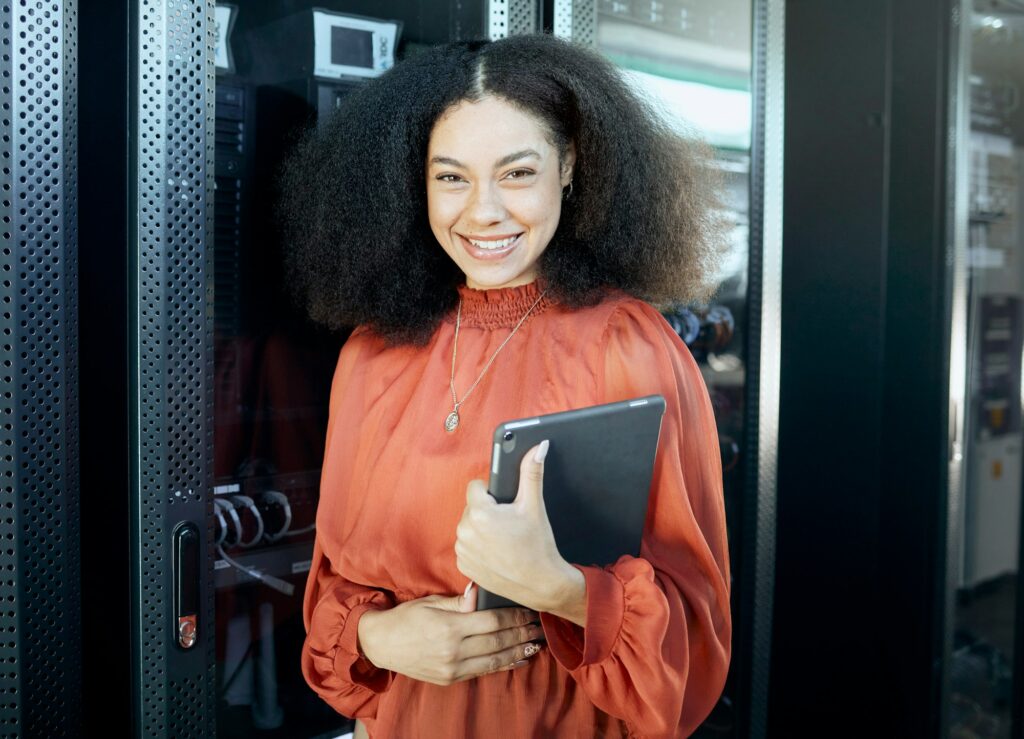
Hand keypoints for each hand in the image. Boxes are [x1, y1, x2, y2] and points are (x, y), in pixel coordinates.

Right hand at [356, 585, 543, 685]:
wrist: (381, 645)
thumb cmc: (406, 618)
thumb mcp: (430, 603)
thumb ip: (459, 601)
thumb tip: (481, 591)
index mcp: (449, 627)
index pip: (492, 621)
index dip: (514, 616)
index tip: (529, 610)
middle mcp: (453, 651)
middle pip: (498, 641)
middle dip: (522, 634)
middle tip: (540, 626)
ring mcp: (452, 668)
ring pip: (495, 660)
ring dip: (519, 651)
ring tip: (537, 643)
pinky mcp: (450, 679)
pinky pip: (483, 671)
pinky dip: (504, 665)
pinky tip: (519, 659)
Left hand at [455, 441, 585, 621]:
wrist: (541, 584)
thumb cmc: (538, 545)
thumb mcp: (534, 506)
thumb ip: (531, 472)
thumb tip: (539, 446)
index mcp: (480, 512)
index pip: (476, 487)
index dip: (492, 493)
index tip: (505, 504)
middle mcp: (465, 531)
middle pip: (472, 507)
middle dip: (488, 511)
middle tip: (509, 523)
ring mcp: (462, 550)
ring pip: (469, 526)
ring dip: (482, 528)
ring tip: (504, 539)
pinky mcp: (463, 565)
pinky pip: (467, 546)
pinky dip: (479, 547)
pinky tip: (497, 553)